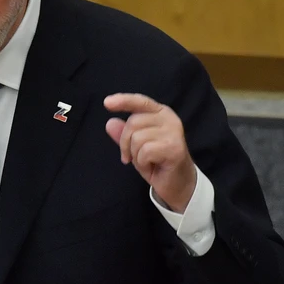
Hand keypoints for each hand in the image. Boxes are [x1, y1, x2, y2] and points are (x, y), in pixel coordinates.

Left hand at [104, 93, 196, 212]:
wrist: (177, 184)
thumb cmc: (156, 162)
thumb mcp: (136, 146)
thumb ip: (124, 134)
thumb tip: (110, 123)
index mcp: (160, 113)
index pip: (140, 101)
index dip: (123, 100)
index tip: (106, 103)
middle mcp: (169, 118)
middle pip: (133, 122)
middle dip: (125, 143)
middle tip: (132, 156)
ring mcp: (174, 132)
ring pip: (137, 138)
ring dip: (136, 155)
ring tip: (147, 161)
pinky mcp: (174, 147)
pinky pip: (144, 151)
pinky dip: (143, 163)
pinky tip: (152, 166)